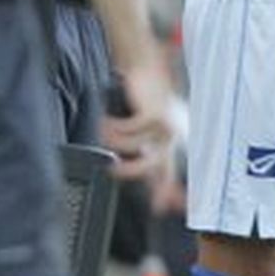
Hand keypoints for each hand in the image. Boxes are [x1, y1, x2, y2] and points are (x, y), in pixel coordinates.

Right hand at [101, 60, 172, 181]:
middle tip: (112, 170)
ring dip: (113, 140)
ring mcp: (164, 126)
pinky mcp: (155, 115)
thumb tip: (130, 168)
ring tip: (103, 131)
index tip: (159, 209)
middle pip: (152, 166)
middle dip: (132, 171)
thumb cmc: (144, 94)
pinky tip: (107, 121)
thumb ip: (142, 147)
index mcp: (169, 142)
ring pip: (132, 147)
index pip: (169, 173)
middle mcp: (170, 136)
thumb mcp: (143, 124)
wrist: (145, 66)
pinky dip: (113, 127)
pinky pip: (127, 131)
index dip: (166, 193)